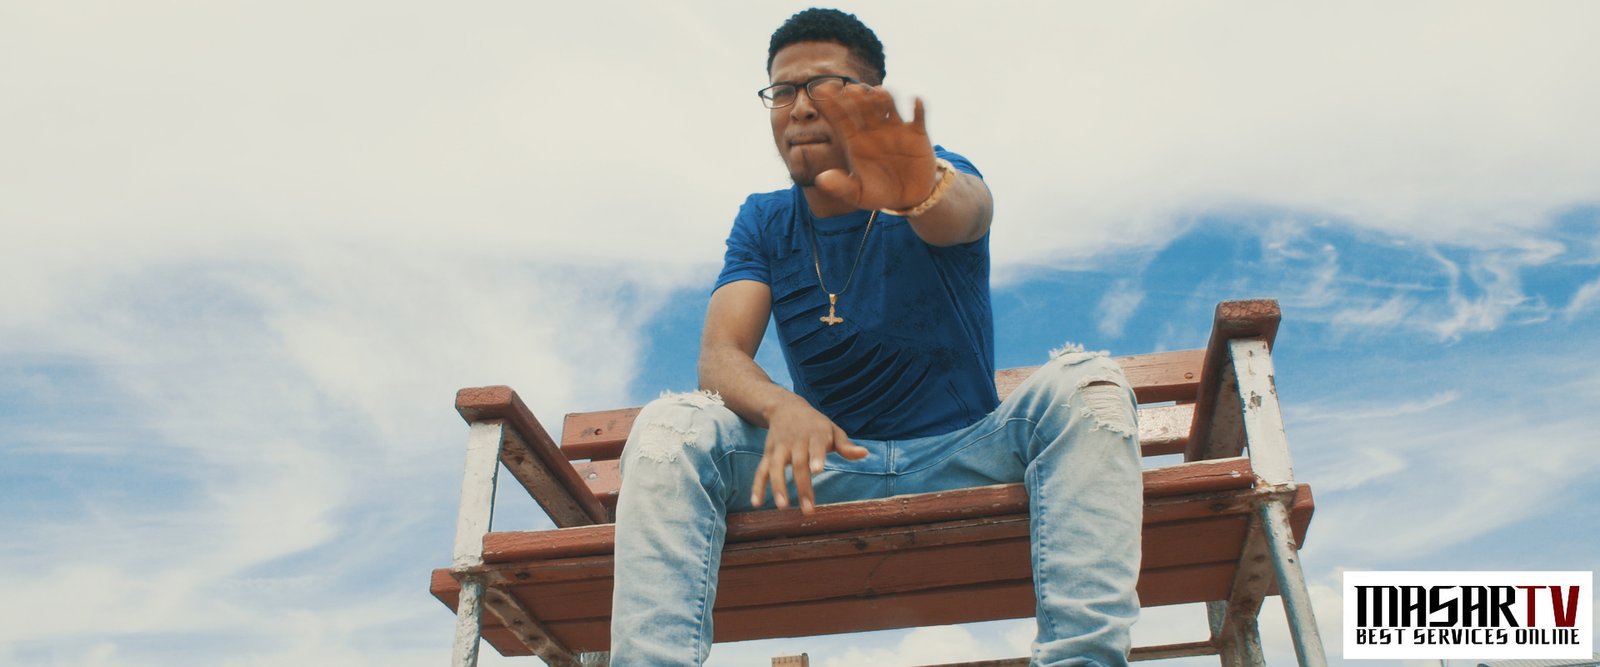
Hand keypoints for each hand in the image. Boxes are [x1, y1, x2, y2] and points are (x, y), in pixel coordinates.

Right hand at [750, 399, 869, 513]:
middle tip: (808, 509)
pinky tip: (756, 503)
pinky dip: (757, 486)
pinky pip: (760, 471)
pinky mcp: (768, 454)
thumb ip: (846, 445)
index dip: (816, 457)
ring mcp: (779, 448)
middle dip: (802, 486)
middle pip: (797, 464)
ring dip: (777, 487)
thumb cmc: (816, 424)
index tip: (817, 470)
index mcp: (814, 434)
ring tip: (782, 507)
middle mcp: (795, 441)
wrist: (786, 407)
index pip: (815, 446)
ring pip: (775, 468)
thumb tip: (864, 453)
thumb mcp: (833, 430)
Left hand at [811, 85, 937, 211]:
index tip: (820, 90)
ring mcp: (895, 128)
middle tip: (853, 91)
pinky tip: (916, 101)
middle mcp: (873, 128)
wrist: (907, 198)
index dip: (830, 103)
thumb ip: (840, 186)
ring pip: (888, 105)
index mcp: (854, 139)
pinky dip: (918, 108)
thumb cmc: (878, 193)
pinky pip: (918, 117)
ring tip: (881, 93)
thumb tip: (821, 180)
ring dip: (885, 97)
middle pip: (863, 106)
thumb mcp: (857, 193)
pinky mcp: (917, 133)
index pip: (839, 117)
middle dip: (858, 98)